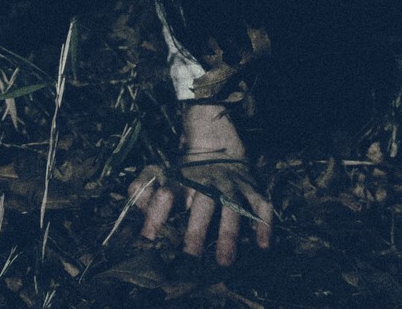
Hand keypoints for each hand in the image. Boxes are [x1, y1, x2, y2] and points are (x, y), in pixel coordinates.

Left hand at [129, 104, 271, 265]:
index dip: (156, 214)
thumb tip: (136, 215)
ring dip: (228, 234)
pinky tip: (263, 245)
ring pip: (232, 208)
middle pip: (203, 204)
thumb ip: (141, 189)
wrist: (214, 140)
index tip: (148, 237)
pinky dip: (265, 224)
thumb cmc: (181, 168)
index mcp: (181, 180)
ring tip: (224, 261)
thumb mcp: (157, 172)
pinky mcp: (252, 187)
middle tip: (190, 254)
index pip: (166, 195)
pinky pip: (262, 205)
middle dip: (197, 228)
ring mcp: (232, 185)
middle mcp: (207, 182)